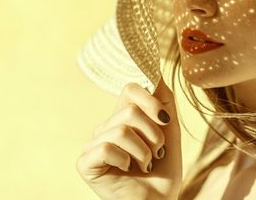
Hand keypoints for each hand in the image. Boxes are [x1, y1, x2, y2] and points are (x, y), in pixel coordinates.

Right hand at [76, 78, 181, 199]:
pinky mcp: (86, 163)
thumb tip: (153, 69)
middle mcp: (105, 127)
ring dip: (144, 151)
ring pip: (121, 129)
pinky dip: (126, 160)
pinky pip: (108, 147)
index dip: (151, 101)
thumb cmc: (164, 167)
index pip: (130, 89)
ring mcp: (93, 144)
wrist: (160, 199)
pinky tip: (126, 170)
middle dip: (153, 134)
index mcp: (123, 117)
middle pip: (130, 110)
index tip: (164, 120)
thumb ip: (163, 99)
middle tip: (156, 153)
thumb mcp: (169, 127)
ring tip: (145, 164)